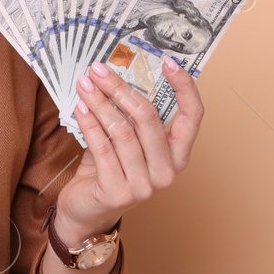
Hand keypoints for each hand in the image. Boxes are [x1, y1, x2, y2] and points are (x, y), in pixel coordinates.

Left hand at [55, 57, 202, 239]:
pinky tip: (80, 107)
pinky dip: (89, 123)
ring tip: (84, 84)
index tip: (169, 62)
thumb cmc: (107, 170)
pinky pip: (102, 147)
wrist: (86, 211)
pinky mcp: (118, 192)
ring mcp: (144, 185)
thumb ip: (128, 117)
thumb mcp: (125, 142)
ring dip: (100, 102)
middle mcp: (167, 172)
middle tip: (99, 69)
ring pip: (122, 131)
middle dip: (120, 88)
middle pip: (148, 118)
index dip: (185, 87)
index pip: (193, 117)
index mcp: (177, 156)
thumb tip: (115, 74)